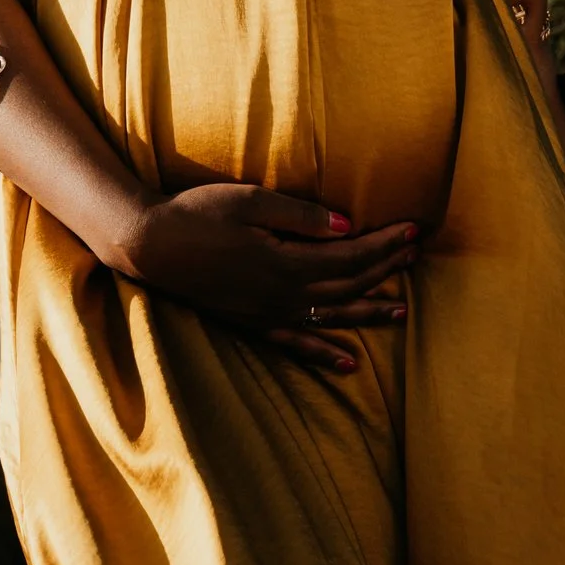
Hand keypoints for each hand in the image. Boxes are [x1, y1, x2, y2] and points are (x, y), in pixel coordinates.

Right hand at [118, 184, 418, 370]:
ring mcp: (268, 313)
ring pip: (331, 317)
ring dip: (368, 314)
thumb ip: (301, 215)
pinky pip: (297, 345)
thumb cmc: (197, 213)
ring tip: (402, 312)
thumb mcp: (250, 201)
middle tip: (415, 256)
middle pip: (348, 285)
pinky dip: (326, 355)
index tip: (413, 230)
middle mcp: (283, 295)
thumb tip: (347, 225)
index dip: (384, 244)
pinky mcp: (253, 323)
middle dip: (385, 270)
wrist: (149, 246)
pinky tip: (350, 364)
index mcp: (286, 262)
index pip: (350, 255)